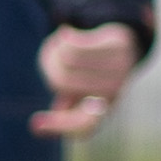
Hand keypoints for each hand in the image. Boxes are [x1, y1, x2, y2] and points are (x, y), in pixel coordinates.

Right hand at [31, 24, 137, 138]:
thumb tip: (37, 127)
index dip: (59, 126)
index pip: (84, 127)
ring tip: (59, 42)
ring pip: (68, 59)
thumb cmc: (93, 74)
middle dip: (48, 65)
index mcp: (102, 112)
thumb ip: (62, 109)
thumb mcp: (76, 94)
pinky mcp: (118, 46)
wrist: (124, 46)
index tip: (35, 123)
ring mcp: (119, 69)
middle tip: (49, 54)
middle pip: (62, 81)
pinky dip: (64, 37)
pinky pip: (77, 43)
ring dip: (55, 47)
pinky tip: (66, 33)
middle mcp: (114, 93)